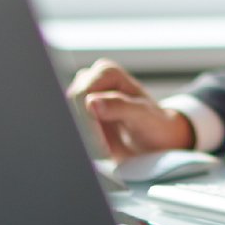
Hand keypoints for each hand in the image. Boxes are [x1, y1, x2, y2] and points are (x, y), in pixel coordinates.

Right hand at [65, 59, 193, 159]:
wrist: (157, 142)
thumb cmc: (154, 124)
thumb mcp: (143, 115)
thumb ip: (120, 106)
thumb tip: (91, 102)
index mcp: (106, 73)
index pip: (81, 96)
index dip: (87, 122)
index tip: (101, 144)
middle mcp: (91, 81)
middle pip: (69, 109)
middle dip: (84, 133)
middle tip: (103, 151)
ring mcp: (82, 99)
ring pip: (67, 121)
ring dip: (82, 139)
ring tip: (105, 151)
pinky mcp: (79, 117)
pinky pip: (70, 131)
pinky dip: (82, 143)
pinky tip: (98, 151)